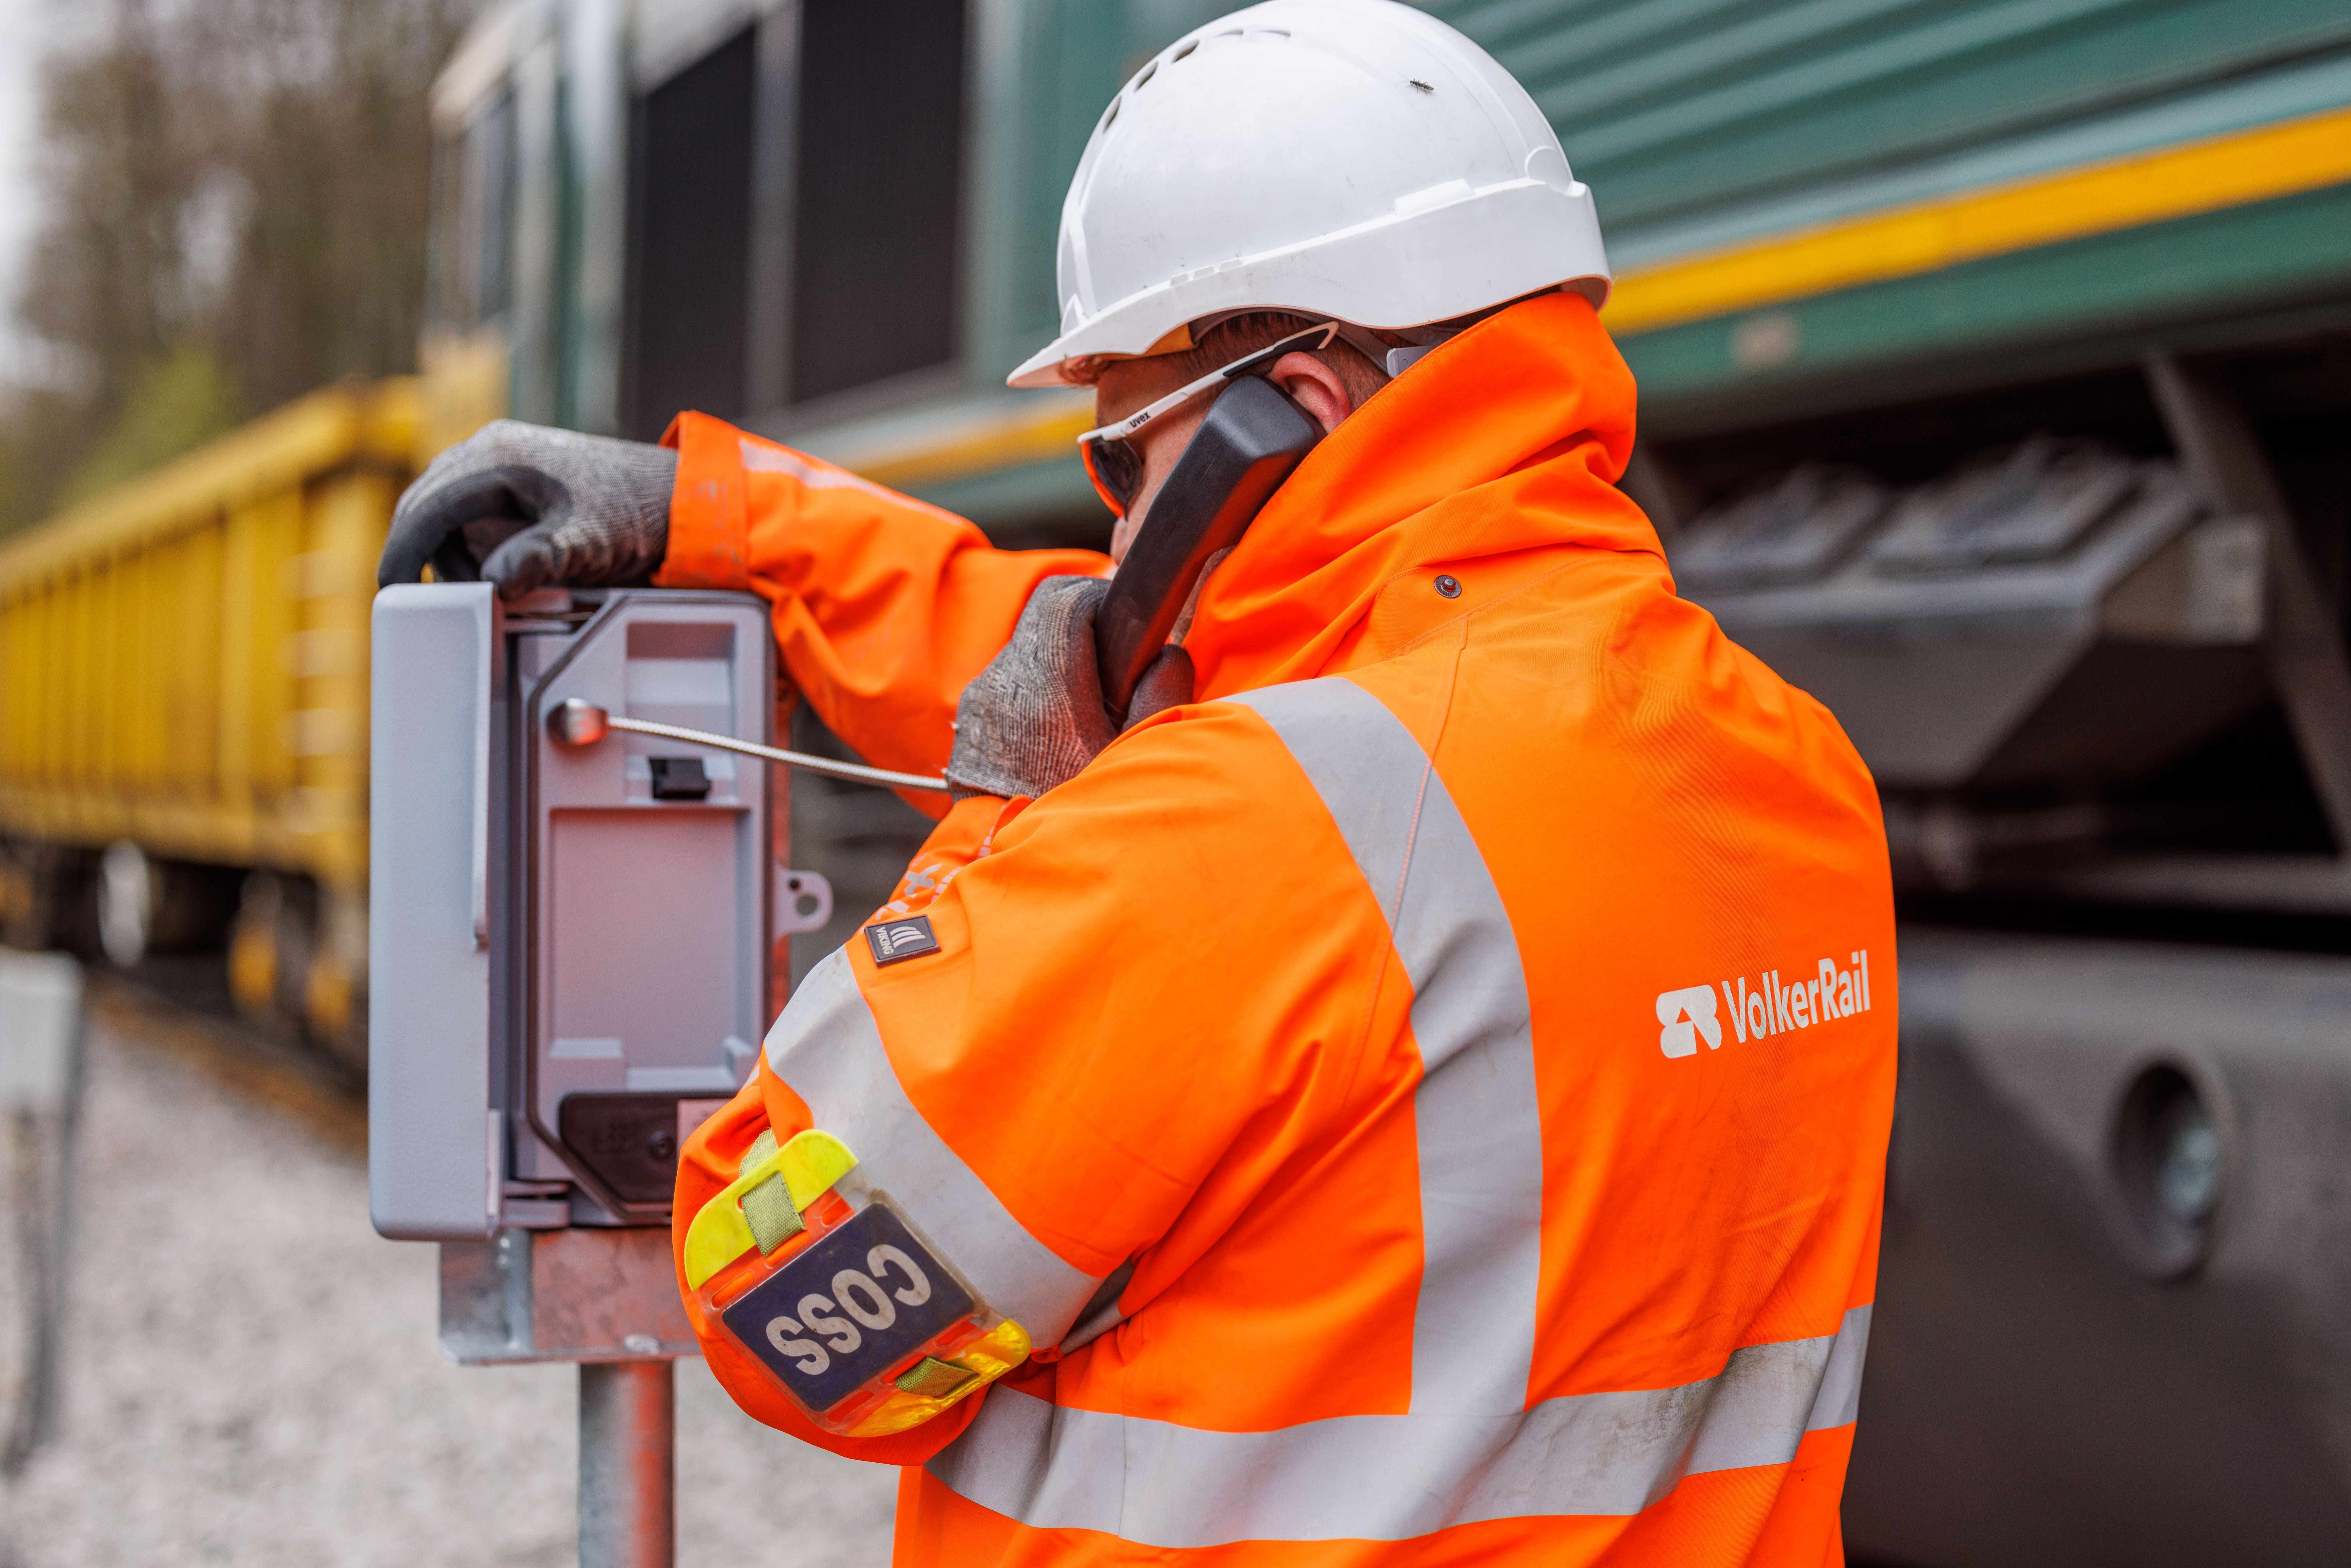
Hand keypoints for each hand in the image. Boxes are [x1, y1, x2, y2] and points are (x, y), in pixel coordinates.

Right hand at [377, 420, 677, 596]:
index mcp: (497, 456)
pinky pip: (473, 515)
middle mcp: (490, 450)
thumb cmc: (634, 511)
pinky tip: (502, 573)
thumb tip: (490, 584)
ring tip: (492, 590)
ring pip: (448, 515)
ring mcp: (501, 462)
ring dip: (456, 556)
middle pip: (427, 507)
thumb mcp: (584, 542)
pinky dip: (476, 548)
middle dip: (426, 557)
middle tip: (440, 603)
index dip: (403, 550)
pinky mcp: (515, 481)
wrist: (674, 496)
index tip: (390, 589)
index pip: (426, 505)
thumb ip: (535, 560)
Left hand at [945, 577, 1194, 799]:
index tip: (1129, 638)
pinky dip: (1040, 702)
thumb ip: (1163, 693)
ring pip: (1028, 659)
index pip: (1066, 596)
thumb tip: (1166, 654)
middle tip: (1120, 684)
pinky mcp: (972, 732)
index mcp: (1042, 682)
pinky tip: (1063, 741)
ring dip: (1065, 674)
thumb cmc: (1081, 818)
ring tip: (1094, 720)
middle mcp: (1000, 685)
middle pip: (1046, 624)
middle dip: (1089, 641)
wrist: (1014, 872)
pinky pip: (1010, 694)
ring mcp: (979, 708)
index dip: (1104, 603)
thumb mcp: (1137, 755)